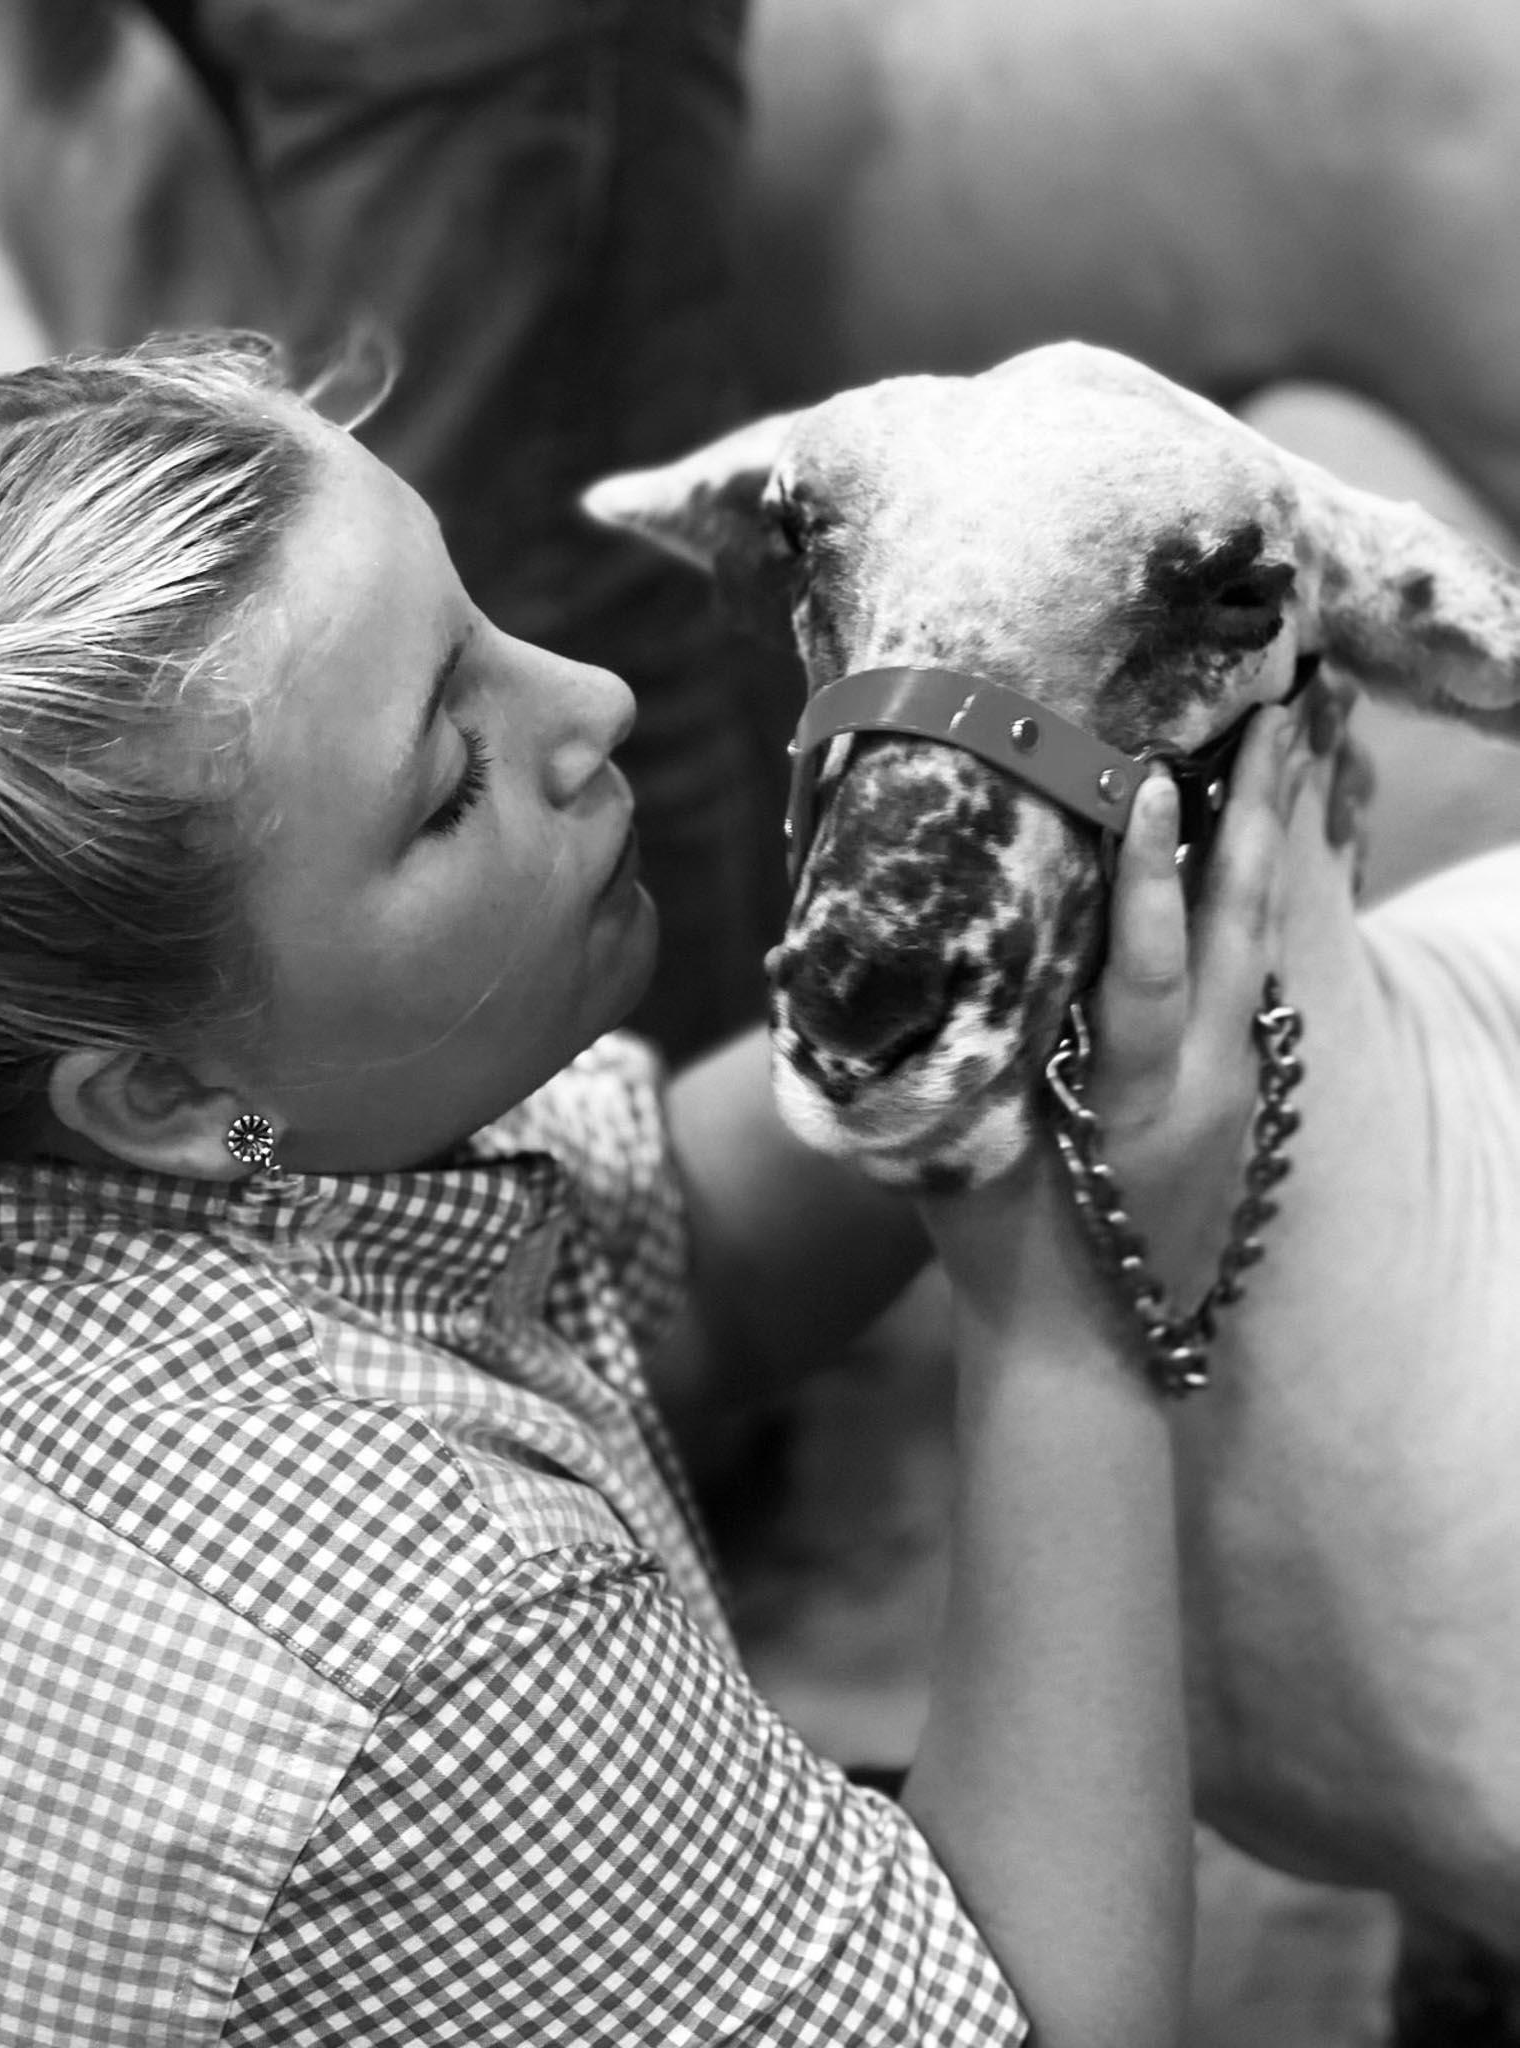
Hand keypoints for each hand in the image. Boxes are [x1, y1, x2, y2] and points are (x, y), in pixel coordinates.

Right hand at [918, 701, 1314, 1349]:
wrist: (1087, 1353)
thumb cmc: (996, 1250)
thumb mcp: (949, 1156)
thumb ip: (922, 1060)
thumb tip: (806, 967)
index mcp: (1129, 1103)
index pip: (1147, 973)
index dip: (1146, 880)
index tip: (1154, 786)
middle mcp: (1205, 1085)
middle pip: (1242, 934)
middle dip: (1258, 820)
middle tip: (1274, 714)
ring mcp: (1241, 1091)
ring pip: (1264, 946)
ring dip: (1271, 845)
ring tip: (1286, 747)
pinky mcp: (1249, 1098)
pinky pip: (1257, 979)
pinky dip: (1255, 902)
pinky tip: (1259, 843)